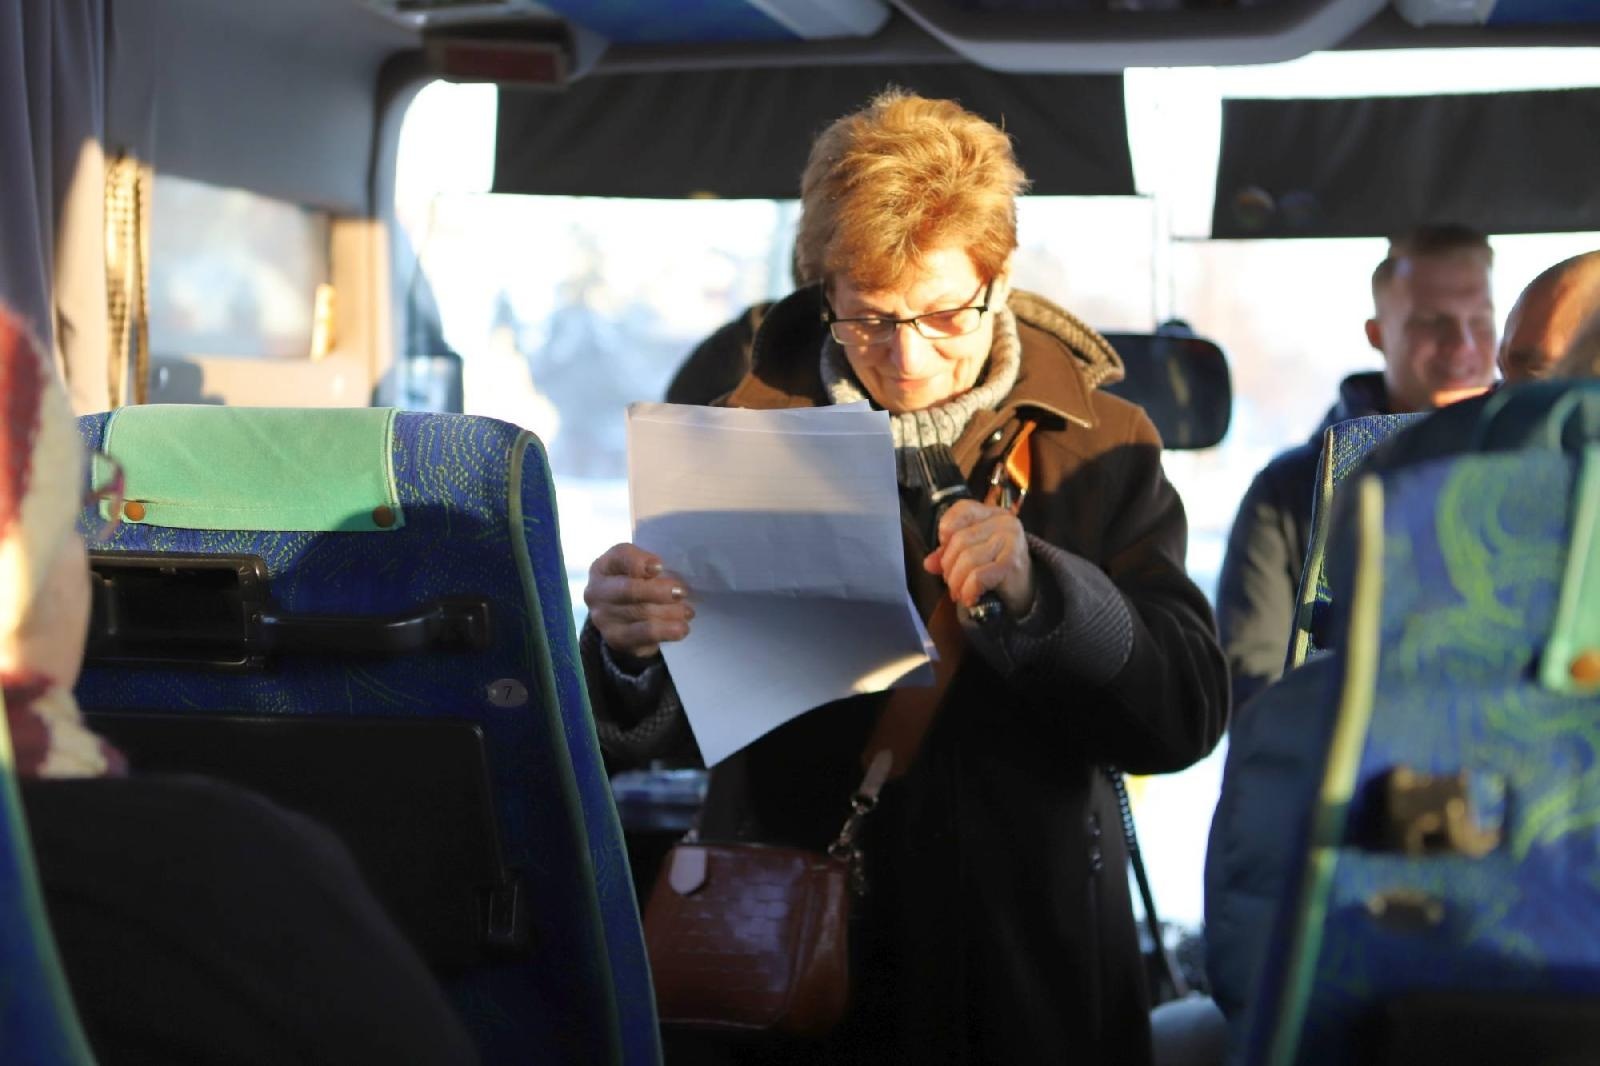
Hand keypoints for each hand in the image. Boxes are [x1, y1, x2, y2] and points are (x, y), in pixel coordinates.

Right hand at [584, 543, 693, 659]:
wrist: (623, 620)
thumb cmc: (636, 584)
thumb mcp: (640, 567)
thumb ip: (648, 563)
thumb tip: (657, 568)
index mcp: (603, 567)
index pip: (620, 556)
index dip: (641, 561)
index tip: (660, 567)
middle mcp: (597, 592)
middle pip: (630, 589)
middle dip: (660, 591)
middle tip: (682, 592)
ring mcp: (603, 618)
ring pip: (641, 613)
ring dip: (670, 612)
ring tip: (687, 611)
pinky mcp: (617, 639)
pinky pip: (645, 634)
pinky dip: (668, 631)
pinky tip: (681, 628)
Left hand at [922, 499, 1034, 615]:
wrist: (1027, 589)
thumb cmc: (996, 567)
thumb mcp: (972, 553)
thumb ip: (948, 553)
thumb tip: (929, 563)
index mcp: (991, 513)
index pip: (962, 510)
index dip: (946, 531)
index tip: (944, 551)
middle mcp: (1003, 522)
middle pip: (960, 540)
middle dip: (949, 566)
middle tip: (950, 580)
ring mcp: (1010, 540)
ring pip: (967, 559)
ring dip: (957, 581)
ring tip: (958, 591)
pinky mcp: (1013, 561)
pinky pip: (978, 576)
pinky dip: (969, 590)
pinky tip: (969, 597)